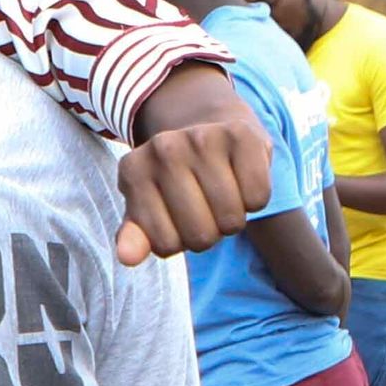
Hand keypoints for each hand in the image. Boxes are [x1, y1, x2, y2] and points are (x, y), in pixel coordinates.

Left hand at [111, 117, 272, 266]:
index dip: (179, 243)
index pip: (166, 245)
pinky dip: (255, 200)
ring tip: (222, 197)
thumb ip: (136, 235)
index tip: (176, 220)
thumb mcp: (147, 207)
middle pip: (201, 236)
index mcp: (133, 171)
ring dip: (232, 219)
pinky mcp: (240, 135)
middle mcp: (163, 149)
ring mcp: (201, 138)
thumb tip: (128, 257)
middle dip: (208, 234)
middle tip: (204, 210)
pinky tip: (240, 180)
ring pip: (231, 220)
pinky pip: (257, 198)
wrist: (210, 128)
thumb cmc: (176, 182)